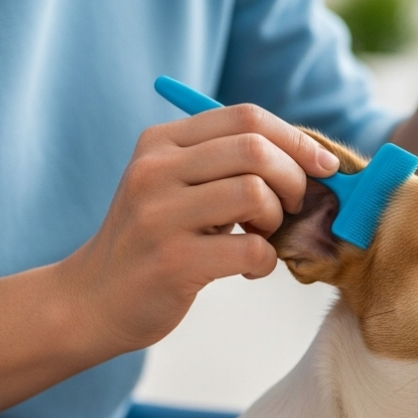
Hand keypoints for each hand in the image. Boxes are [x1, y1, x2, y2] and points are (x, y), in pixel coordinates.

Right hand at [58, 104, 340, 353]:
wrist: (93, 300)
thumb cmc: (153, 242)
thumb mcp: (174, 187)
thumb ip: (226, 165)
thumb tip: (312, 161)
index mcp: (160, 142)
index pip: (246, 117)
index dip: (296, 139)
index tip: (325, 166)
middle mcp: (154, 170)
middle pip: (255, 149)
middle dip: (294, 178)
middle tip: (291, 207)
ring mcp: (160, 215)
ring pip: (255, 193)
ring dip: (277, 219)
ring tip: (262, 236)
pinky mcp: (173, 262)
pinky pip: (251, 249)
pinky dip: (266, 261)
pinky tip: (248, 269)